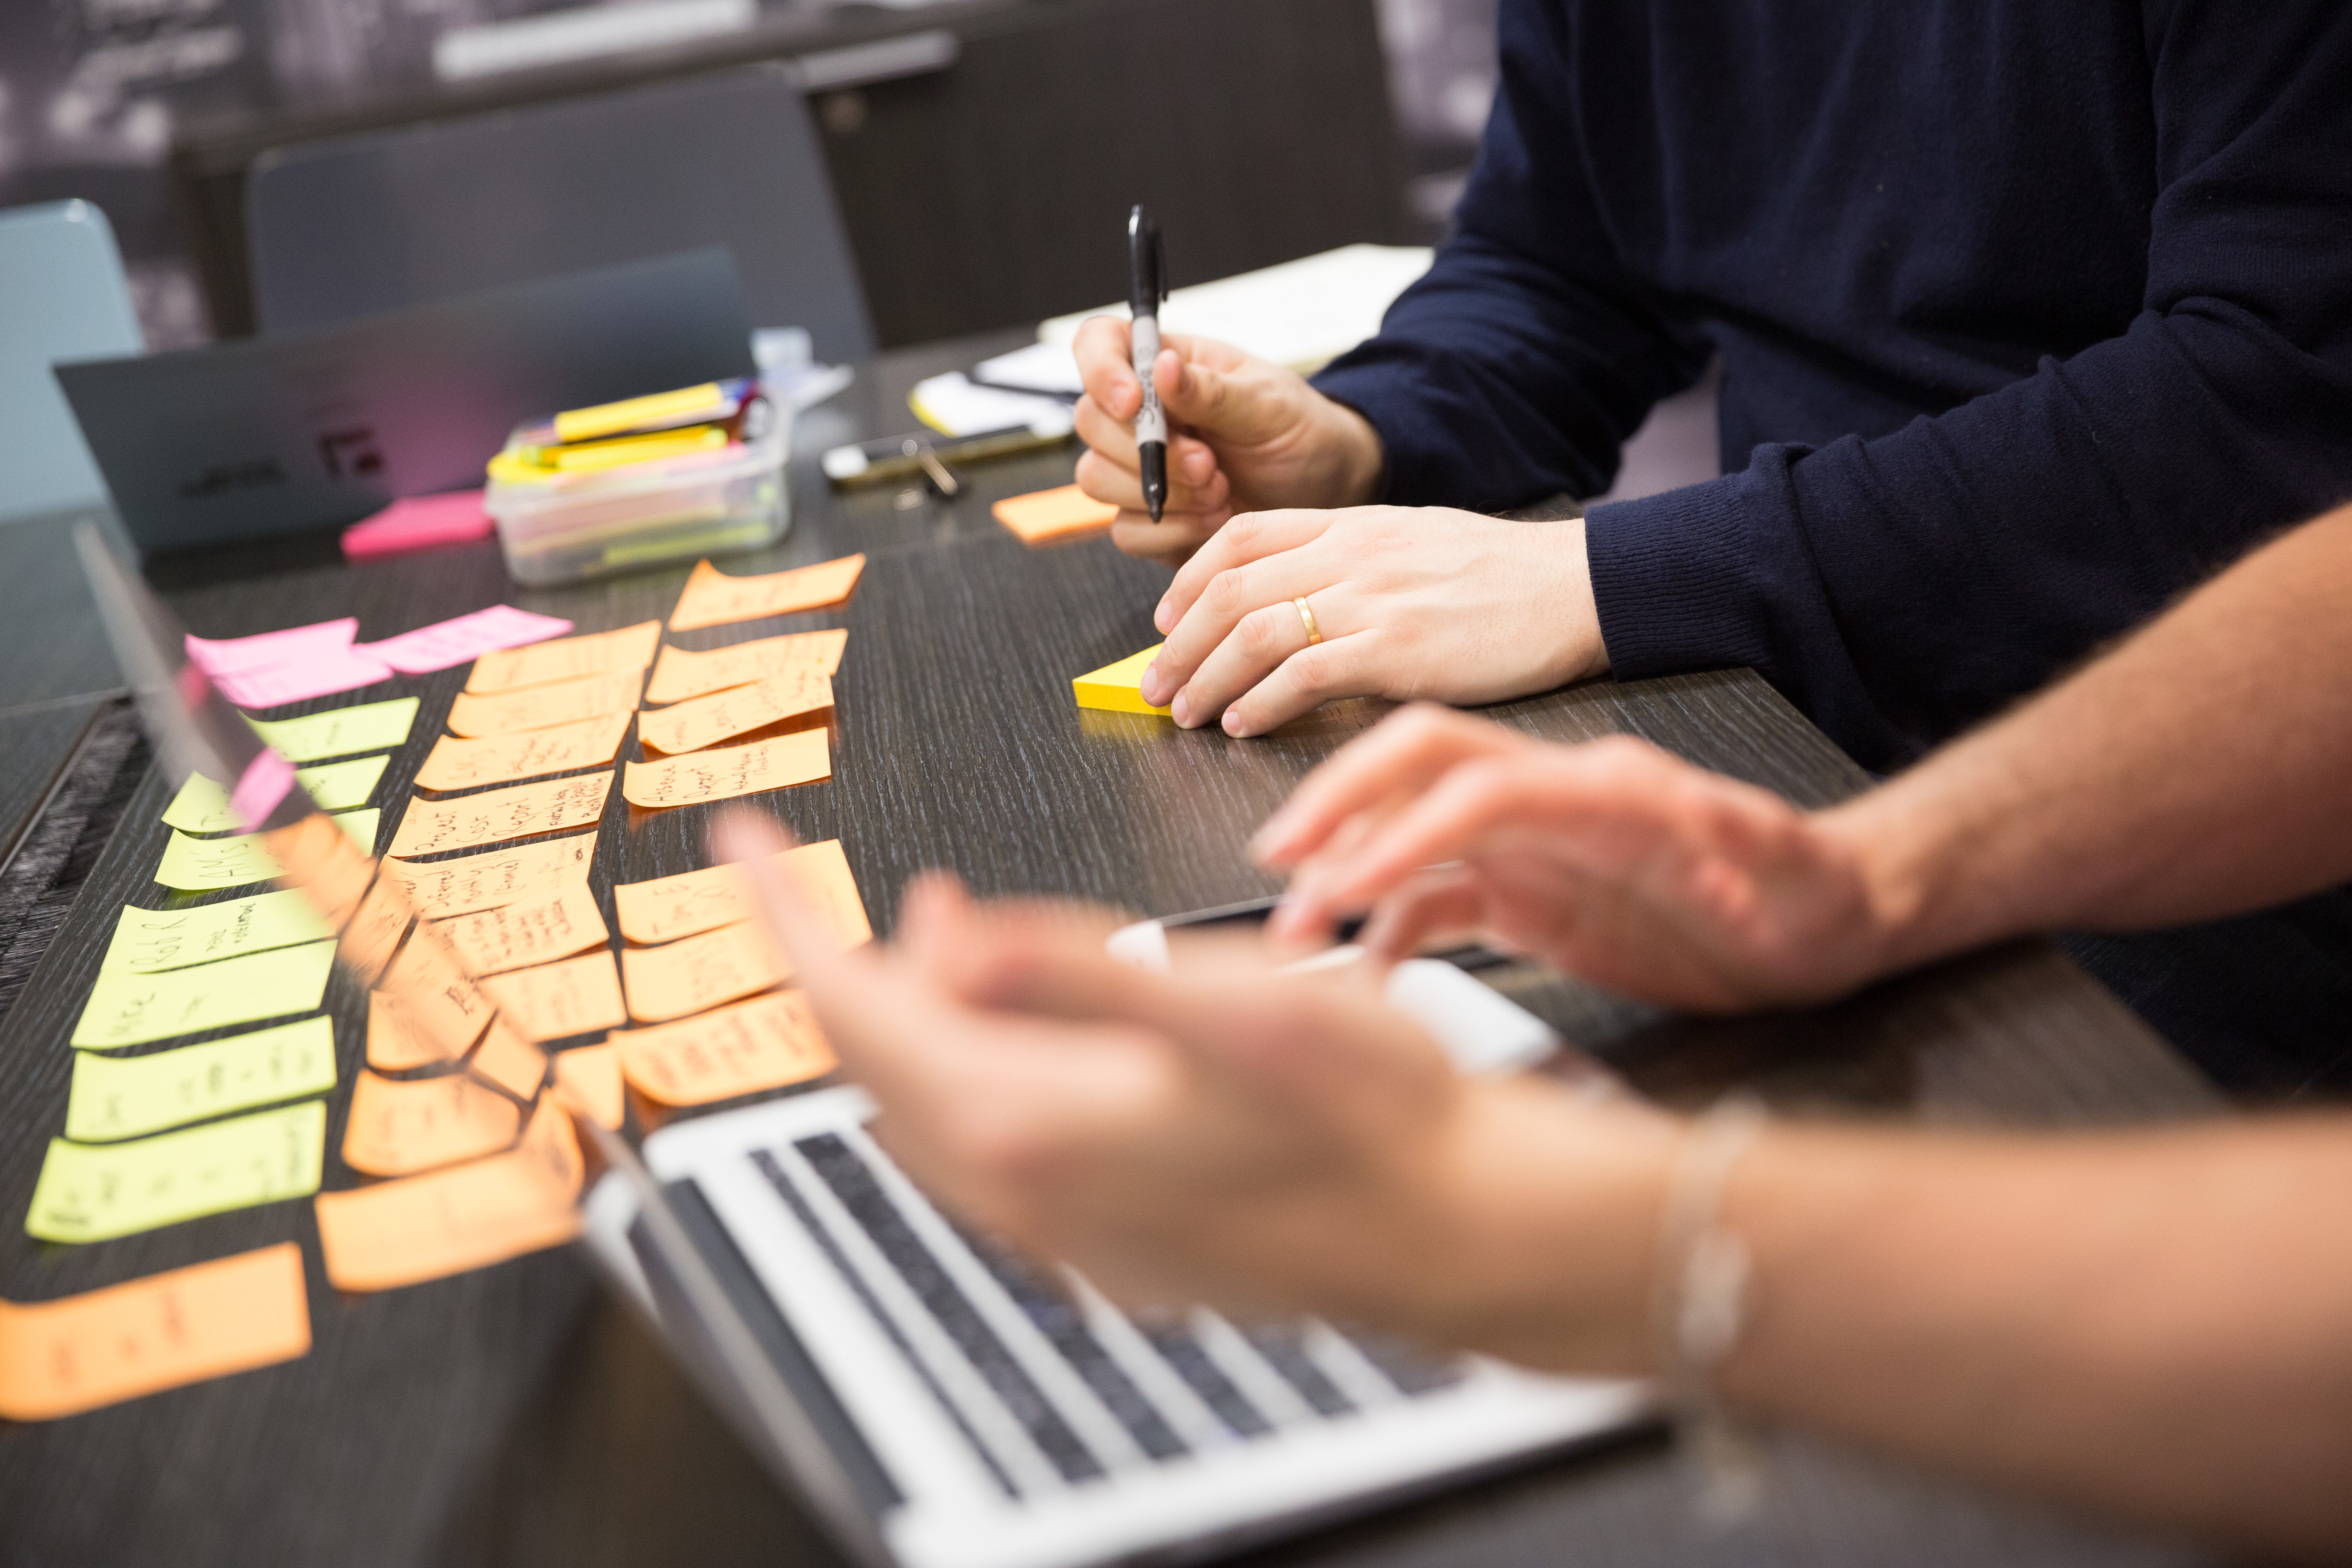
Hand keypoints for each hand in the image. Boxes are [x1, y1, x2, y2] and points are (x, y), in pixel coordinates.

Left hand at [714, 809, 1675, 1368]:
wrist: (1452, 1227)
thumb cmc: (1366, 1116)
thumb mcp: (1224, 1003)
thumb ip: (1071, 967)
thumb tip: (947, 931)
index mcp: (1031, 1120)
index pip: (853, 1007)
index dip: (783, 915)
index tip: (741, 847)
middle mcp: (1025, 1190)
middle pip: (876, 1061)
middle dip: (847, 959)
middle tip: (854, 879)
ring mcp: (1063, 1227)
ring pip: (931, 1106)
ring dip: (913, 1013)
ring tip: (939, 928)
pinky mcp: (1105, 1237)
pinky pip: (989, 1147)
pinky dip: (971, 1069)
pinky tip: (1023, 1028)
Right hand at [1071, 317, 1383, 566]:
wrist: (1323, 489)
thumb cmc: (1296, 430)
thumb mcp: (1267, 403)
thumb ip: (1212, 391)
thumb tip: (1164, 367)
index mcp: (1165, 365)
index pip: (1098, 343)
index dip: (1100, 369)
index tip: (1135, 402)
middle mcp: (1141, 414)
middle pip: (1090, 421)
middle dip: (1148, 450)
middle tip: (1208, 464)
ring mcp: (1138, 467)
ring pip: (1096, 478)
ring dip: (1160, 492)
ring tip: (1219, 490)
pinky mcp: (1147, 518)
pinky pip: (1125, 531)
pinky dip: (1168, 531)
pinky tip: (1213, 520)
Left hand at [1136, 507, 1606, 735]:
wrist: (1572, 588)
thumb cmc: (1497, 577)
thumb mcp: (1410, 544)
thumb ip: (1347, 561)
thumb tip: (1289, 597)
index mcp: (1352, 523)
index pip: (1240, 537)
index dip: (1188, 581)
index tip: (1165, 622)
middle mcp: (1352, 553)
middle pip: (1232, 590)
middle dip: (1180, 644)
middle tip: (1157, 687)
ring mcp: (1375, 599)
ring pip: (1256, 632)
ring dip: (1209, 679)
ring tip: (1188, 714)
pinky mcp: (1400, 649)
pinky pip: (1306, 673)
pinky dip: (1262, 702)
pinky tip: (1245, 724)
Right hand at [1252, 706, 1902, 1009]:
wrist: (1825, 923)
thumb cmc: (1815, 895)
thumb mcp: (1800, 873)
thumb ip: (1747, 842)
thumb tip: (1707, 821)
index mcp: (1606, 793)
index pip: (1481, 784)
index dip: (1408, 823)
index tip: (1349, 877)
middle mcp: (1553, 807)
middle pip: (1419, 774)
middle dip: (1341, 807)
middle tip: (1280, 863)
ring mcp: (1531, 851)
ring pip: (1411, 840)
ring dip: (1347, 877)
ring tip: (1293, 936)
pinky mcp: (1525, 898)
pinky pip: (1433, 902)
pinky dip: (1385, 930)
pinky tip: (1358, 970)